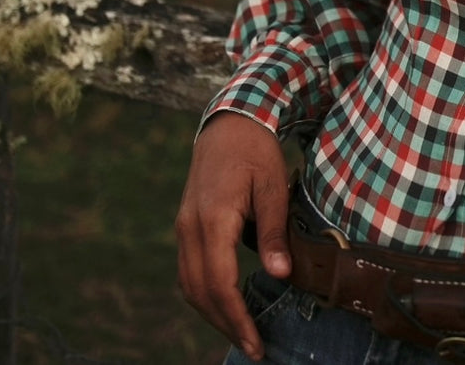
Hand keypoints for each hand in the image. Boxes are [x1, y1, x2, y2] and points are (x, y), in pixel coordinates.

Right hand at [175, 111, 290, 361]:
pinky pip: (189, 270)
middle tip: (253, 348)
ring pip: (189, 285)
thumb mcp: (273, 186)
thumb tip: (280, 275)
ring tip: (241, 332)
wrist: (228, 122)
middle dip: (225, 324)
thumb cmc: (256, 151)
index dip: (237, 318)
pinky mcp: (186, 226)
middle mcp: (190, 228)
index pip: (220, 284)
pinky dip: (205, 293)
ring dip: (212, 313)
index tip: (256, 343)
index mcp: (213, 219)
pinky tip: (226, 303)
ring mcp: (184, 227)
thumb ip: (274, 231)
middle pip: (200, 291)